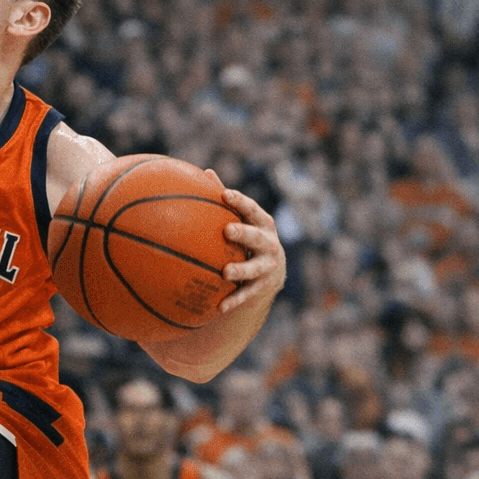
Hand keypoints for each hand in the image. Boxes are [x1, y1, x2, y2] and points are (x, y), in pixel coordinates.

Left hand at [211, 177, 285, 313]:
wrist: (272, 270)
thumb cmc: (248, 235)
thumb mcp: (242, 217)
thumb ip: (226, 198)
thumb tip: (206, 171)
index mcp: (262, 223)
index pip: (252, 209)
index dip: (240, 201)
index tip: (224, 194)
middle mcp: (268, 243)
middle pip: (257, 237)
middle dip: (244, 233)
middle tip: (227, 230)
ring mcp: (267, 266)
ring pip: (254, 268)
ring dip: (241, 270)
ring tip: (225, 272)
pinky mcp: (262, 286)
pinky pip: (247, 294)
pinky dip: (234, 300)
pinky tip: (219, 307)